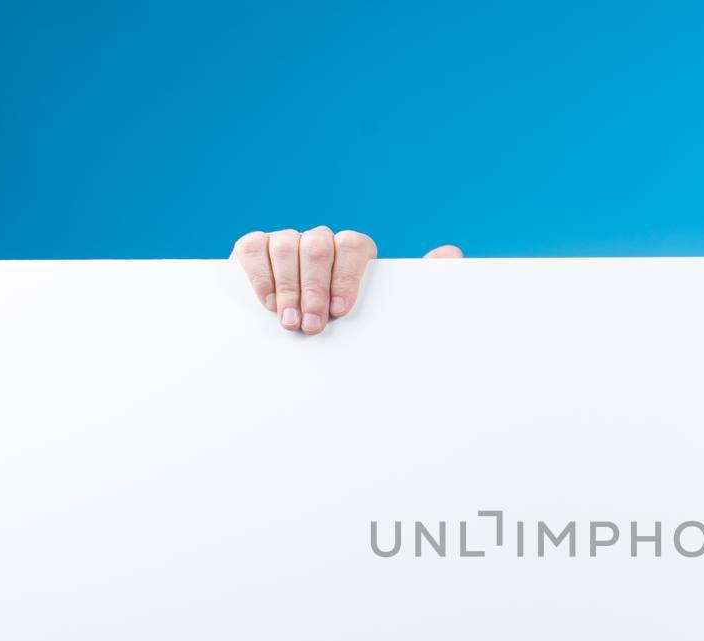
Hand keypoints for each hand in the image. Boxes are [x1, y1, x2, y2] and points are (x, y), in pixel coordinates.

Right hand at [230, 228, 462, 334]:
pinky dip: (259, 273)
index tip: (340, 311)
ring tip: (290, 322)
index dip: (346, 276)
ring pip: (285, 245)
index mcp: (354, 250)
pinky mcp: (255, 250)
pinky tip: (267, 302)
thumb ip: (420, 282)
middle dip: (314, 289)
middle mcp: (321, 241)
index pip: (353, 245)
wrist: (312, 336)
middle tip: (311, 325)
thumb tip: (451, 253)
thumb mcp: (387, 309)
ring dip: (288, 286)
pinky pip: (253, 248)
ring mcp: (288, 243)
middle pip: (318, 247)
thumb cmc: (355, 324)